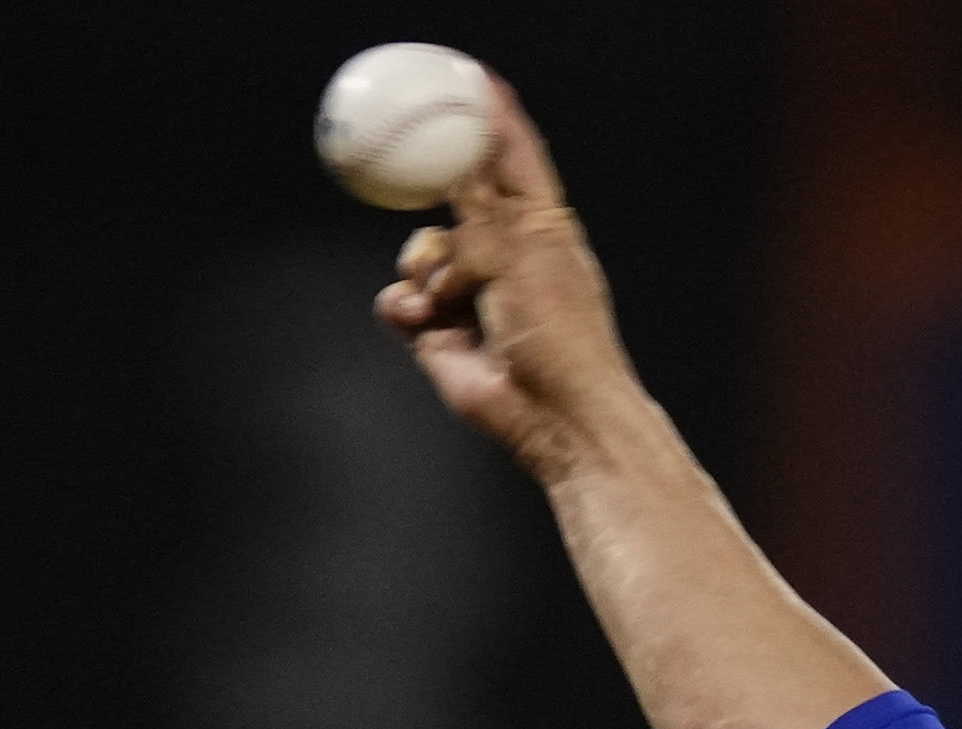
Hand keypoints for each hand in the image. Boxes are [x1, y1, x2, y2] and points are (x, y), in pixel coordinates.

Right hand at [374, 78, 639, 479]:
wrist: (555, 415)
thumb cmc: (559, 335)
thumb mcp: (520, 252)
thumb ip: (482, 203)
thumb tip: (462, 155)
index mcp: (542, 231)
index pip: (514, 162)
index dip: (495, 122)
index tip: (474, 81)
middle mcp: (506, 258)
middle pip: (456, 202)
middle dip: (440, 199)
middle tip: (419, 174)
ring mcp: (472, 295)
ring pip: (420, 251)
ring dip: (426, 269)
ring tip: (447, 296)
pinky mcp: (441, 334)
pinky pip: (401, 299)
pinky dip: (407, 305)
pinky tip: (424, 318)